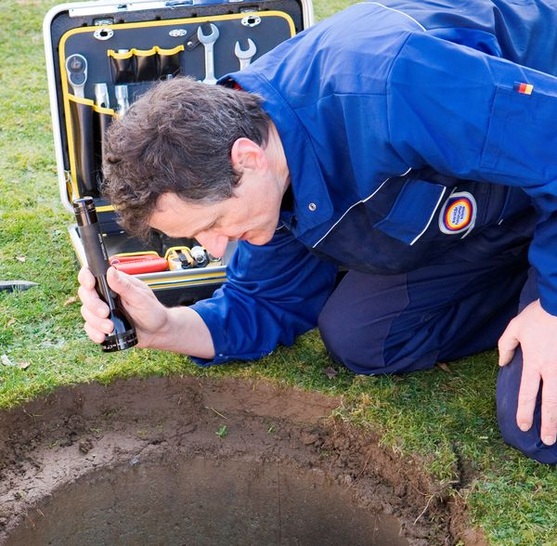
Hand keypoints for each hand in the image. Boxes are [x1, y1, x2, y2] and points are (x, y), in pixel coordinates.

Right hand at [77, 266, 167, 348]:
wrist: (157, 332)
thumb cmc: (153, 312)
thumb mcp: (141, 298)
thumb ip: (125, 286)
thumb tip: (111, 271)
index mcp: (116, 283)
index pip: (93, 274)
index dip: (86, 277)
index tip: (90, 285)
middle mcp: (107, 295)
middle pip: (86, 294)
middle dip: (93, 304)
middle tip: (105, 312)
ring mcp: (103, 310)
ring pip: (86, 312)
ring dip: (95, 321)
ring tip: (110, 327)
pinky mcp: (102, 324)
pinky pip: (90, 327)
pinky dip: (94, 332)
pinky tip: (103, 336)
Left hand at [499, 299, 556, 445]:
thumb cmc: (538, 315)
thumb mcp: (515, 328)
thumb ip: (506, 347)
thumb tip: (503, 363)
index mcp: (534, 363)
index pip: (528, 393)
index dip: (526, 412)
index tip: (524, 427)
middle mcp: (552, 369)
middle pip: (551, 403)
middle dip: (550, 424)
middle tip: (549, 440)